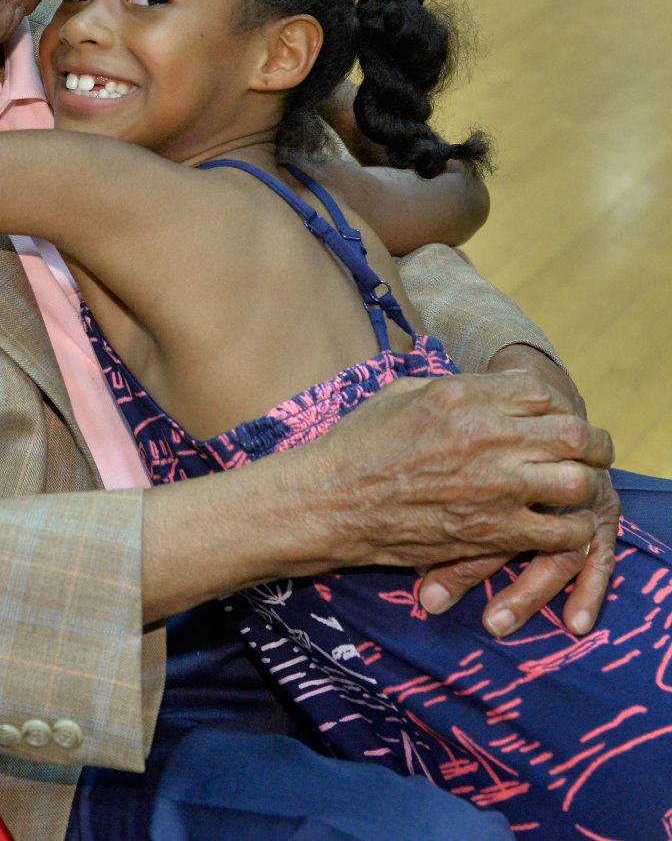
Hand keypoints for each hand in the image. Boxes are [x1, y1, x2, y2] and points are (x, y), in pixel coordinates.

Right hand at [309, 369, 612, 571]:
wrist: (330, 501)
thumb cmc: (358, 444)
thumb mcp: (401, 393)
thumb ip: (452, 387)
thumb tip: (484, 387)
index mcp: (462, 395)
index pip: (540, 391)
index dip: (551, 406)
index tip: (548, 420)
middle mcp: (486, 436)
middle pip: (574, 433)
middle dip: (588, 443)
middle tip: (586, 452)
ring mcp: (493, 487)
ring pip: (577, 482)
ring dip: (579, 484)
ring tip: (570, 489)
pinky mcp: (492, 532)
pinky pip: (559, 533)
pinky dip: (566, 530)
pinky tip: (552, 525)